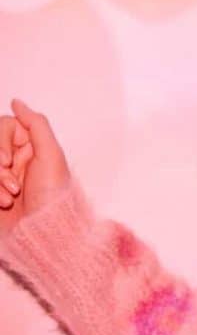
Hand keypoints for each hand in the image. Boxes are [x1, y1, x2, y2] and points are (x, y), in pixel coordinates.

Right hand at [0, 99, 71, 236]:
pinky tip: (1, 204)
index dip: (0, 142)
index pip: (3, 127)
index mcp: (30, 146)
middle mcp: (13, 159)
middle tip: (13, 183)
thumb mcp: (51, 155)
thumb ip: (35, 124)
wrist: (43, 233)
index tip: (8, 160)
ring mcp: (1, 177)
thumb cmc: (53, 195)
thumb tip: (16, 101)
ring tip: (9, 198)